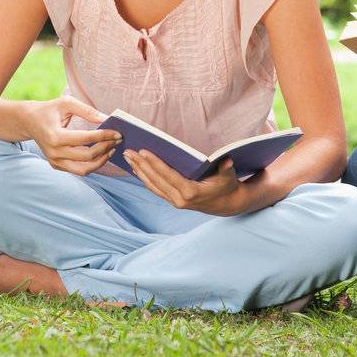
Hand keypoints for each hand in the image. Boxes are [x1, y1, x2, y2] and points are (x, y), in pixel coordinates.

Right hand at [25, 95, 121, 175]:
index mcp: (56, 137)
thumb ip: (87, 110)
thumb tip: (106, 118)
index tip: (118, 133)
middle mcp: (54, 153)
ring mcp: (55, 161)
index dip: (104, 136)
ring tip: (111, 149)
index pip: (86, 139)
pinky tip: (101, 154)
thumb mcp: (67, 103)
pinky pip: (78, 170)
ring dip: (101, 161)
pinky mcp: (56, 165)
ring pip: (84, 169)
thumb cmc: (50, 110)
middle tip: (118, 140)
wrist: (29, 121)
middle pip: (87, 156)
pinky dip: (92, 164)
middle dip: (105, 148)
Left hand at [124, 150, 256, 215]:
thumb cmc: (227, 186)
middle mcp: (179, 199)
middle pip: (155, 180)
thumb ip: (226, 168)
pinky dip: (144, 179)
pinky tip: (137, 169)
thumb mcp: (228, 176)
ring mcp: (174, 202)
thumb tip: (227, 160)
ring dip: (139, 171)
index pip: (168, 176)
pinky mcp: (172, 201)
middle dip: (141, 165)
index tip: (143, 152)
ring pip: (152, 186)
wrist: (227, 204)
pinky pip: (155, 189)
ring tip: (128, 158)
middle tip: (128, 152)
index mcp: (190, 192)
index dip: (155, 163)